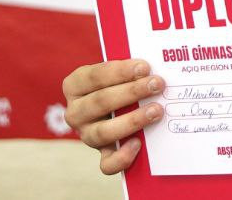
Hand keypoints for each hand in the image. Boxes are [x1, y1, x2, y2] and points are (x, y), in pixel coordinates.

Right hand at [62, 58, 164, 174]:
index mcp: (74, 85)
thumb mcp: (116, 73)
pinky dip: (122, 156)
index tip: (144, 67)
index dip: (120, 71)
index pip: (95, 76)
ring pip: (103, 132)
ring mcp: (86, 135)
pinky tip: (138, 143)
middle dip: (132, 92)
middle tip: (157, 84)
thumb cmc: (117, 82)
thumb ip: (128, 71)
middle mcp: (75, 112)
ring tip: (156, 111)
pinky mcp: (101, 154)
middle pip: (101, 101)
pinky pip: (107, 163)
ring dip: (132, 120)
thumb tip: (152, 69)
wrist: (115, 105)